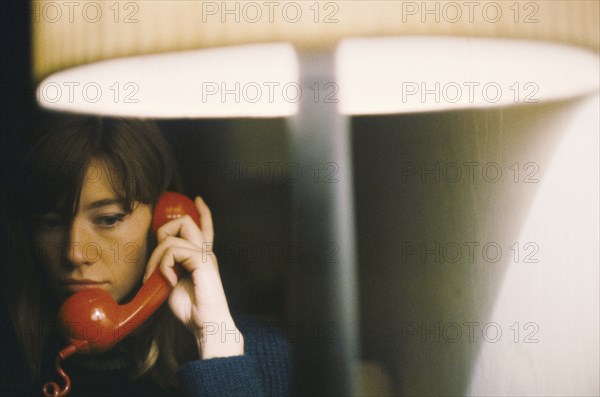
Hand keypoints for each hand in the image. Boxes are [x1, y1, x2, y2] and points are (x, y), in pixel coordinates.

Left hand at [143, 196, 243, 358]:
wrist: (207, 325)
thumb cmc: (192, 310)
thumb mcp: (174, 285)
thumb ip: (168, 268)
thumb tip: (156, 261)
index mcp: (202, 257)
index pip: (204, 227)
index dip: (202, 212)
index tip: (197, 200)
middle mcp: (205, 252)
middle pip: (185, 222)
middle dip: (163, 233)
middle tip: (157, 261)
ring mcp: (204, 255)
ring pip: (172, 238)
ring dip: (156, 258)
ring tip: (158, 278)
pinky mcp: (202, 261)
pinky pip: (173, 251)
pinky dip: (163, 266)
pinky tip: (168, 281)